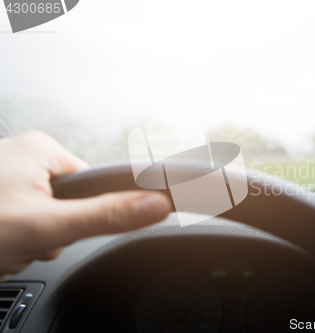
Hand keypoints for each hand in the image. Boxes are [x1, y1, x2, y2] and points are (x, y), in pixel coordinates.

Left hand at [0, 132, 170, 280]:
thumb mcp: (46, 226)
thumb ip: (105, 216)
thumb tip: (157, 204)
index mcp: (40, 148)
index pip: (92, 184)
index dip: (85, 214)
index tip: (64, 229)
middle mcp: (23, 154)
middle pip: (69, 203)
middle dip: (52, 232)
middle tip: (27, 240)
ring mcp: (7, 175)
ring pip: (45, 216)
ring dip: (32, 239)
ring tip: (9, 243)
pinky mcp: (0, 196)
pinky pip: (25, 219)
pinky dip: (16, 237)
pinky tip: (3, 243)